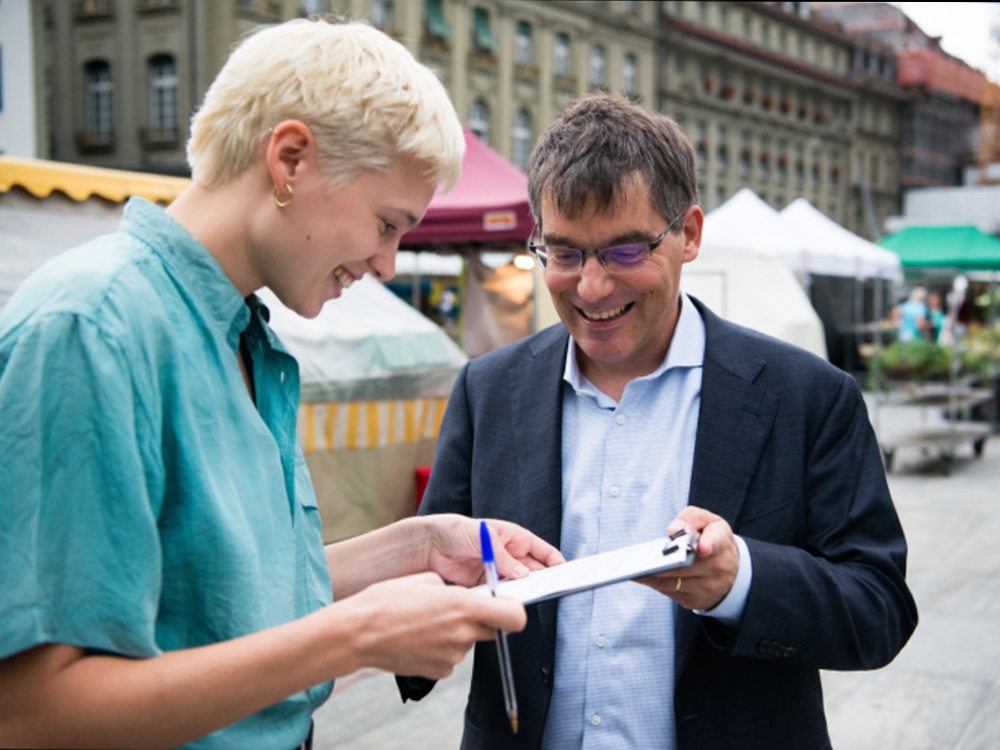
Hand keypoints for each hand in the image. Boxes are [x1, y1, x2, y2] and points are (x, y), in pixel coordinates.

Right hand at [339, 571, 526, 678]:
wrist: (358, 634)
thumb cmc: (387, 601)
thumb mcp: (426, 580)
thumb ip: (454, 589)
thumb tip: (464, 594)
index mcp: (463, 606)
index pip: (514, 617)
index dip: (514, 611)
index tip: (506, 605)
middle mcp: (463, 633)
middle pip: (494, 630)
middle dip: (484, 619)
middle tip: (460, 610)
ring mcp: (452, 656)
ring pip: (469, 641)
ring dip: (458, 632)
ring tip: (427, 622)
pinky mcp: (439, 671)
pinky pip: (452, 656)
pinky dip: (443, 647)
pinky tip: (420, 638)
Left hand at [423, 514, 565, 587]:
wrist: (429, 545)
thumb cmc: (456, 530)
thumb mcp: (485, 538)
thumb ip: (504, 557)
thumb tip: (523, 574)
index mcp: (515, 538)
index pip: (544, 552)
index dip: (556, 563)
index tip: (564, 575)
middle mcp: (510, 555)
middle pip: (534, 571)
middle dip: (541, 581)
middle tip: (544, 590)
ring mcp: (499, 570)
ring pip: (518, 585)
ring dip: (521, 591)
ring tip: (522, 597)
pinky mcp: (486, 584)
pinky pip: (501, 593)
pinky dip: (503, 598)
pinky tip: (503, 600)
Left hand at [636, 506, 738, 610]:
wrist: (732, 572)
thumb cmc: (712, 540)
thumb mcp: (708, 522)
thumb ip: (691, 518)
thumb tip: (674, 529)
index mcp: (722, 542)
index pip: (716, 542)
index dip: (709, 545)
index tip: (701, 548)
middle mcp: (718, 567)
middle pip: (686, 565)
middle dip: (665, 561)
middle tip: (644, 557)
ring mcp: (707, 587)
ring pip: (674, 581)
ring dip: (653, 574)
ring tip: (634, 566)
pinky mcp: (695, 600)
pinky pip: (669, 592)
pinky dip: (653, 582)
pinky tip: (639, 574)